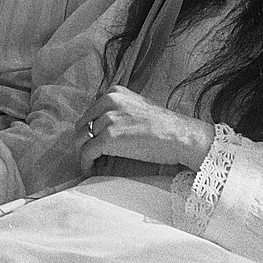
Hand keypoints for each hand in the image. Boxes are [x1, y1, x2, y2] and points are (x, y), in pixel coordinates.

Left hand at [76, 85, 214, 174]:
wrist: (181, 136)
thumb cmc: (165, 126)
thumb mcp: (138, 106)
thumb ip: (119, 110)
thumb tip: (103, 126)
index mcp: (114, 93)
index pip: (90, 112)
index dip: (91, 130)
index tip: (95, 143)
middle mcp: (108, 101)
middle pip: (82, 125)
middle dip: (85, 141)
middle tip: (93, 155)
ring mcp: (108, 119)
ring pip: (82, 140)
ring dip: (86, 154)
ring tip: (93, 164)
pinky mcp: (109, 138)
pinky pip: (86, 153)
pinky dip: (86, 164)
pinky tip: (92, 170)